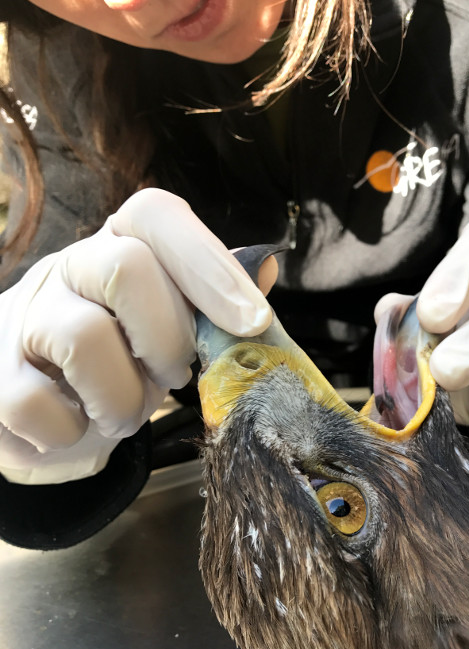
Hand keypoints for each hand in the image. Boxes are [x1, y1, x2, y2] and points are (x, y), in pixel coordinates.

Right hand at [0, 188, 272, 483]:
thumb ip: (214, 301)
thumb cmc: (120, 357)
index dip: (209, 263)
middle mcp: (67, 266)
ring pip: (85, 338)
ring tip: (124, 413)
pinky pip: (36, 403)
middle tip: (172, 375)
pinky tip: (75, 428)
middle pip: (127, 268)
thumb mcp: (171, 326)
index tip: (253, 321)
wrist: (42, 404)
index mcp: (118, 245)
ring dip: (124, 398)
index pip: (157, 215)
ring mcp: (24, 315)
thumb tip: (264, 266)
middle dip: (168, 339)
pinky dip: (72, 433)